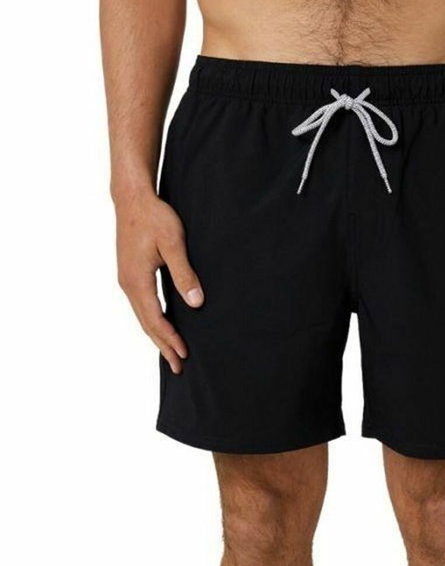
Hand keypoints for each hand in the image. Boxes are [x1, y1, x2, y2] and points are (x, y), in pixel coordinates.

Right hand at [115, 193, 203, 373]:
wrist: (132, 198)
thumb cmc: (154, 217)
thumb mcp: (173, 244)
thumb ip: (184, 274)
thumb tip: (196, 302)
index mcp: (137, 281)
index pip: (156, 320)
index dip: (171, 339)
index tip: (184, 354)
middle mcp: (128, 284)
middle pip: (147, 324)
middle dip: (163, 346)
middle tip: (178, 367)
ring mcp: (127, 280)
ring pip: (143, 316)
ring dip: (157, 336)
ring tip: (170, 353)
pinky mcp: (131, 274)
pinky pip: (142, 306)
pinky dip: (152, 321)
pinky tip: (162, 325)